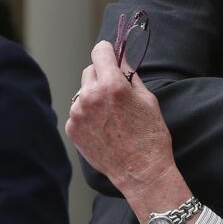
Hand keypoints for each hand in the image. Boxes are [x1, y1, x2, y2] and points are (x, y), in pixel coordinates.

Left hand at [66, 41, 178, 199]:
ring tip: (111, 115)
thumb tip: (121, 60)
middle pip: (91, 70)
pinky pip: (78, 111)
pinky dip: (88, 114)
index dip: (108, 51)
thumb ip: (131, 75)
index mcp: (112, 85)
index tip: (111, 55)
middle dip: (103, 75)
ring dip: (94, 96)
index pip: (100, 51)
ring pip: (83, 91)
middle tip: (116, 91)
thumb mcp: (148, 99)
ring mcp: (78, 113)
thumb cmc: (150, 136)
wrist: (140, 172)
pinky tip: (104, 127)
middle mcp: (90, 96)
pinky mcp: (72, 128)